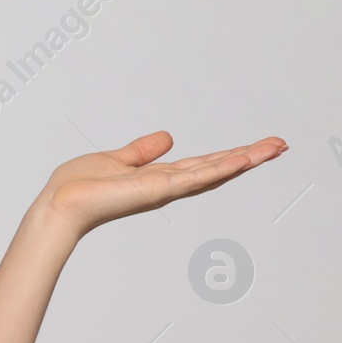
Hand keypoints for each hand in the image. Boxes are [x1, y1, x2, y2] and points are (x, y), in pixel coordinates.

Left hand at [38, 130, 286, 238]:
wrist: (60, 204)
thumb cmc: (79, 187)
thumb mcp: (116, 159)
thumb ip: (142, 151)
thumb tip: (168, 138)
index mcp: (159, 177)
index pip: (202, 165)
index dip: (230, 156)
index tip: (257, 146)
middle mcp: (168, 185)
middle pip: (217, 169)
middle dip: (249, 157)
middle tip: (280, 145)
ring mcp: (165, 189)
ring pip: (214, 172)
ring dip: (245, 160)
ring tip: (274, 148)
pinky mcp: (157, 190)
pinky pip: (194, 177)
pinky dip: (219, 168)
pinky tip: (242, 160)